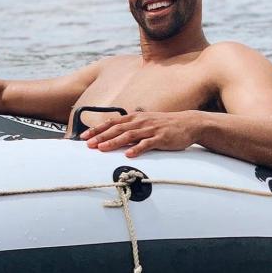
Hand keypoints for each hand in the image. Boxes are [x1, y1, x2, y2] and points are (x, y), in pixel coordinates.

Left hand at [81, 111, 199, 157]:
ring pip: (129, 136)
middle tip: (88, 144)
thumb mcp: (146, 122)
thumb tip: (114, 135)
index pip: (112, 123)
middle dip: (101, 136)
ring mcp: (150, 129)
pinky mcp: (161, 138)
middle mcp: (140, 122)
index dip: (97, 129)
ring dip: (114, 142)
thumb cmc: (165, 125)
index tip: (83, 136)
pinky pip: (147, 144)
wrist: (188, 123)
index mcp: (135, 118)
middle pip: (117, 129)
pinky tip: (129, 155)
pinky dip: (137, 149)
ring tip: (102, 148)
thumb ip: (131, 128)